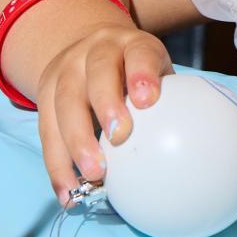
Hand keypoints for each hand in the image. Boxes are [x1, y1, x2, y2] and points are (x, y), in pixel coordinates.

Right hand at [35, 23, 171, 203]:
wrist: (90, 48)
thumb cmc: (135, 71)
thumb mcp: (154, 70)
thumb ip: (169, 97)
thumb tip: (192, 146)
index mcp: (131, 44)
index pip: (139, 53)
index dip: (142, 74)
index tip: (148, 100)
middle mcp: (95, 51)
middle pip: (98, 74)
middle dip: (106, 105)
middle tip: (118, 138)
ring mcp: (66, 70)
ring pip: (65, 103)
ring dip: (76, 142)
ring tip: (92, 175)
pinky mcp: (44, 93)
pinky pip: (46, 130)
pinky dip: (56, 164)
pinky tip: (68, 192)